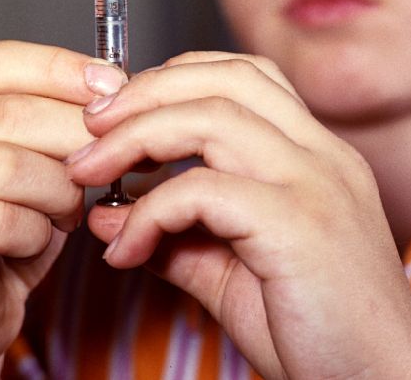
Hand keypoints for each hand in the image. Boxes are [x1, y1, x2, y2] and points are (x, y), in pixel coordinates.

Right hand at [0, 40, 124, 378]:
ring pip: (5, 165)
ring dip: (57, 189)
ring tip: (68, 208)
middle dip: (75, 134)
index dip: (60, 69)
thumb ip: (61, 114)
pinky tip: (35, 240)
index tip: (115, 85)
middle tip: (110, 159)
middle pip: (8, 112)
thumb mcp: (42, 157)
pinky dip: (34, 231)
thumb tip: (111, 83)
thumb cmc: (8, 231)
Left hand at [67, 51, 410, 379]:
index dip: (176, 77)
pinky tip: (127, 248)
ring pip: (212, 117)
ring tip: (90, 171)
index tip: (121, 111)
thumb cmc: (320, 335)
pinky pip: (206, 190)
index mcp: (315, 154)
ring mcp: (315, 183)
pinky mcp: (300, 225)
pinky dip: (152, 210)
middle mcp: (321, 154)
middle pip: (224, 78)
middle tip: (89, 126)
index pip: (244, 75)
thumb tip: (109, 216)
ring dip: (137, 136)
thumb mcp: (235, 275)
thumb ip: (176, 237)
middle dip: (145, 91)